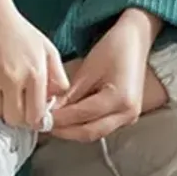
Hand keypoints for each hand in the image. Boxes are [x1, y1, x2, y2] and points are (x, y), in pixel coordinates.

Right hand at [0, 0, 69, 128]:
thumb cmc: (21, 33)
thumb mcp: (48, 51)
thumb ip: (57, 77)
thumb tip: (56, 101)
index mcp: (34, 73)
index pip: (34, 115)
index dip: (33, 120)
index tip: (31, 116)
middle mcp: (12, 78)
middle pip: (13, 119)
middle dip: (16, 117)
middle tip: (17, 107)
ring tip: (2, 95)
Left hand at [51, 9, 167, 142]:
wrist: (136, 42)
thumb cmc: (114, 49)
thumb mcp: (88, 69)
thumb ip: (70, 95)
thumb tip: (50, 112)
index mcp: (120, 99)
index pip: (82, 116)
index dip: (59, 120)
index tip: (41, 118)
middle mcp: (128, 113)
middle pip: (89, 132)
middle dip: (64, 131)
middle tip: (44, 125)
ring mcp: (129, 118)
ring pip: (94, 133)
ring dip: (72, 131)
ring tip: (53, 124)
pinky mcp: (126, 118)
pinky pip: (100, 127)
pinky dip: (82, 126)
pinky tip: (68, 121)